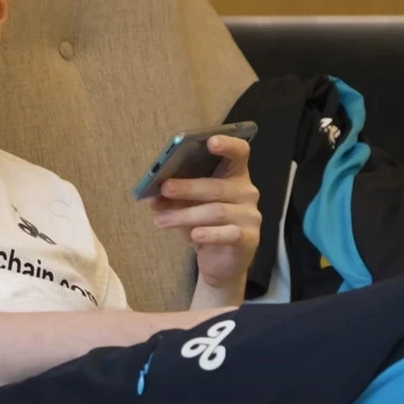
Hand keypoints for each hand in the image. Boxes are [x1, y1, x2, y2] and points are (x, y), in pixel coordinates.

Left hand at [150, 135, 261, 303]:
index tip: (210, 141)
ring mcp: (250, 216)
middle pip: (217, 186)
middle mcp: (247, 192)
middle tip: (164, 188)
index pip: (239, 153)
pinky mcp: (249, 239)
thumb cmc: (204, 225)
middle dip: (187, 187)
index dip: (227, 144)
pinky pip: (228, 233)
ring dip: (185, 215)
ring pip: (216, 211)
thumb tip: (153, 194)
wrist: (220, 262)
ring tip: (162, 219)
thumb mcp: (185, 207)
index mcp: (234, 175)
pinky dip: (209, 234)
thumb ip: (171, 198)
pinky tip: (194, 235)